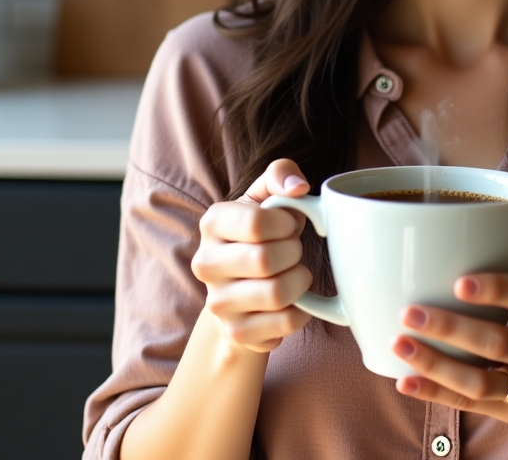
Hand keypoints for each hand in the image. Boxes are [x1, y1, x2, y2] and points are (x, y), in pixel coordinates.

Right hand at [191, 159, 313, 353]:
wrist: (246, 284)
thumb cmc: (263, 231)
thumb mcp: (268, 194)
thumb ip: (281, 174)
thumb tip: (298, 187)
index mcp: (212, 222)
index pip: (257, 223)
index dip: (287, 222)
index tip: (290, 224)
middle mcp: (205, 264)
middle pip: (266, 260)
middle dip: (294, 252)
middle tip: (293, 250)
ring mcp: (217, 303)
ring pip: (278, 293)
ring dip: (300, 280)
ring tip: (294, 273)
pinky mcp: (236, 333)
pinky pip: (286, 322)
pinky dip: (301, 309)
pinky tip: (292, 300)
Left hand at [391, 238, 507, 434]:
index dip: (498, 289)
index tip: (459, 283)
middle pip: (500, 342)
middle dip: (452, 328)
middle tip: (410, 312)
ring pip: (482, 381)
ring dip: (436, 364)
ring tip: (400, 343)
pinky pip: (472, 404)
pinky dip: (436, 393)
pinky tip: (406, 381)